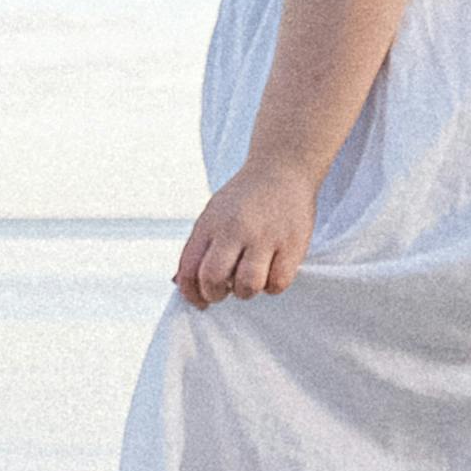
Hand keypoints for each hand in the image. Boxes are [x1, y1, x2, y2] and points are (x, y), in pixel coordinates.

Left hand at [174, 162, 319, 306]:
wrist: (283, 169)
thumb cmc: (245, 199)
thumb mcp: (213, 214)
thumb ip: (197, 248)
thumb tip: (179, 284)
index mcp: (209, 223)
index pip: (188, 269)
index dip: (190, 293)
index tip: (200, 301)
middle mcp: (234, 229)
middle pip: (213, 279)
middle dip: (215, 295)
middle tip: (224, 291)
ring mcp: (264, 237)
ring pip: (247, 286)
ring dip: (246, 292)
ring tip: (250, 278)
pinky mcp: (292, 244)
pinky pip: (278, 283)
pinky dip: (272, 286)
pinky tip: (271, 272)